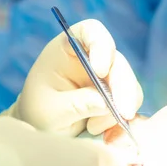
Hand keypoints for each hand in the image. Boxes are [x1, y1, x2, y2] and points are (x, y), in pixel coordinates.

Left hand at [11, 19, 142, 136]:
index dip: (101, 44)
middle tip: (121, 113)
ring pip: (128, 84)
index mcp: (65, 49)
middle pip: (117, 61)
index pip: (89, 31)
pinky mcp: (114, 95)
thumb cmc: (37, 112)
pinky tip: (106, 134)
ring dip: (119, 108)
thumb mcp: (51, 111)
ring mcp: (103, 76)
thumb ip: (77, 104)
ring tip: (94, 128)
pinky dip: (122, 119)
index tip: (99, 71)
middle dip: (122, 87)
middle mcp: (88, 58)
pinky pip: (129, 103)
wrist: (40, 128)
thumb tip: (106, 103)